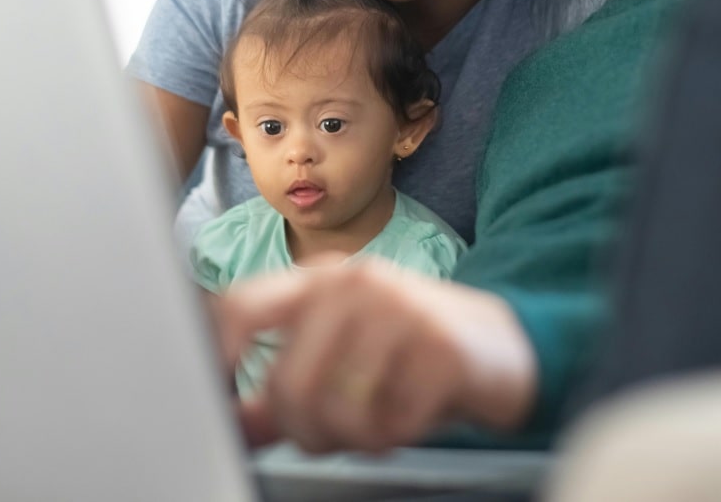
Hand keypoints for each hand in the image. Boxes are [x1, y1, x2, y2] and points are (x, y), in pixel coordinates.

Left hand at [214, 259, 536, 453]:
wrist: (505, 342)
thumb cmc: (412, 347)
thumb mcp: (344, 354)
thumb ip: (283, 386)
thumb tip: (231, 422)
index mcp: (320, 281)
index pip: (241, 307)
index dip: (215, 357)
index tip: (215, 400)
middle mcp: (355, 287)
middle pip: (288, 383)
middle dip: (302, 430)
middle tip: (327, 436)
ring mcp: (400, 314)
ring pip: (336, 410)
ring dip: (352, 438)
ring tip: (374, 425)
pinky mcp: (440, 350)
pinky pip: (391, 425)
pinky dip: (395, 437)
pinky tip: (410, 417)